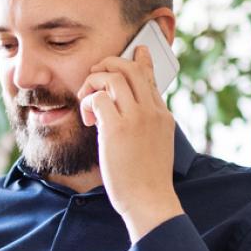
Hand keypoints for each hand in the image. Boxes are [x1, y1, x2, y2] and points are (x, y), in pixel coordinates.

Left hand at [77, 45, 182, 242]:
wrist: (150, 200)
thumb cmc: (147, 179)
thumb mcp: (156, 145)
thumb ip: (147, 125)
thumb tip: (130, 115)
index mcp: (163, 115)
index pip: (150, 77)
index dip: (140, 61)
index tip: (137, 50)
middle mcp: (152, 111)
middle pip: (130, 67)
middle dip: (108, 64)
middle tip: (94, 78)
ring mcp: (136, 118)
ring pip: (113, 76)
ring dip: (93, 83)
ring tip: (87, 101)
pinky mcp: (118, 128)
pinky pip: (98, 97)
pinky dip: (88, 102)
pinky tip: (89, 120)